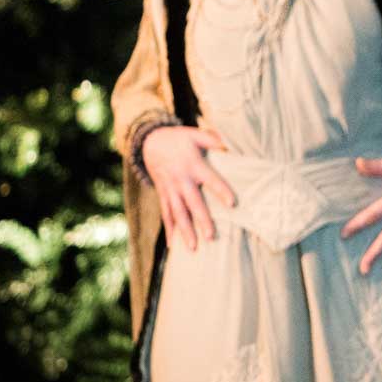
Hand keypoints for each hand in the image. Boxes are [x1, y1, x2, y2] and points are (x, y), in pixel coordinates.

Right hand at [142, 126, 233, 251]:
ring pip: (178, 213)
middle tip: (211, 237)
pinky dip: (169, 230)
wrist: (149, 142)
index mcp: (193, 165)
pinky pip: (165, 214)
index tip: (232, 204)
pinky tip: (172, 246)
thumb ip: (213, 140)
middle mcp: (181, 180)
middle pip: (192, 203)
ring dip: (185, 231)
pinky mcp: (163, 194)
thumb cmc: (178, 139)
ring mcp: (170, 189)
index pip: (210, 179)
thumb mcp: (195, 134)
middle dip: (202, 220)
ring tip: (193, 248)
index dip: (221, 190)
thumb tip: (230, 145)